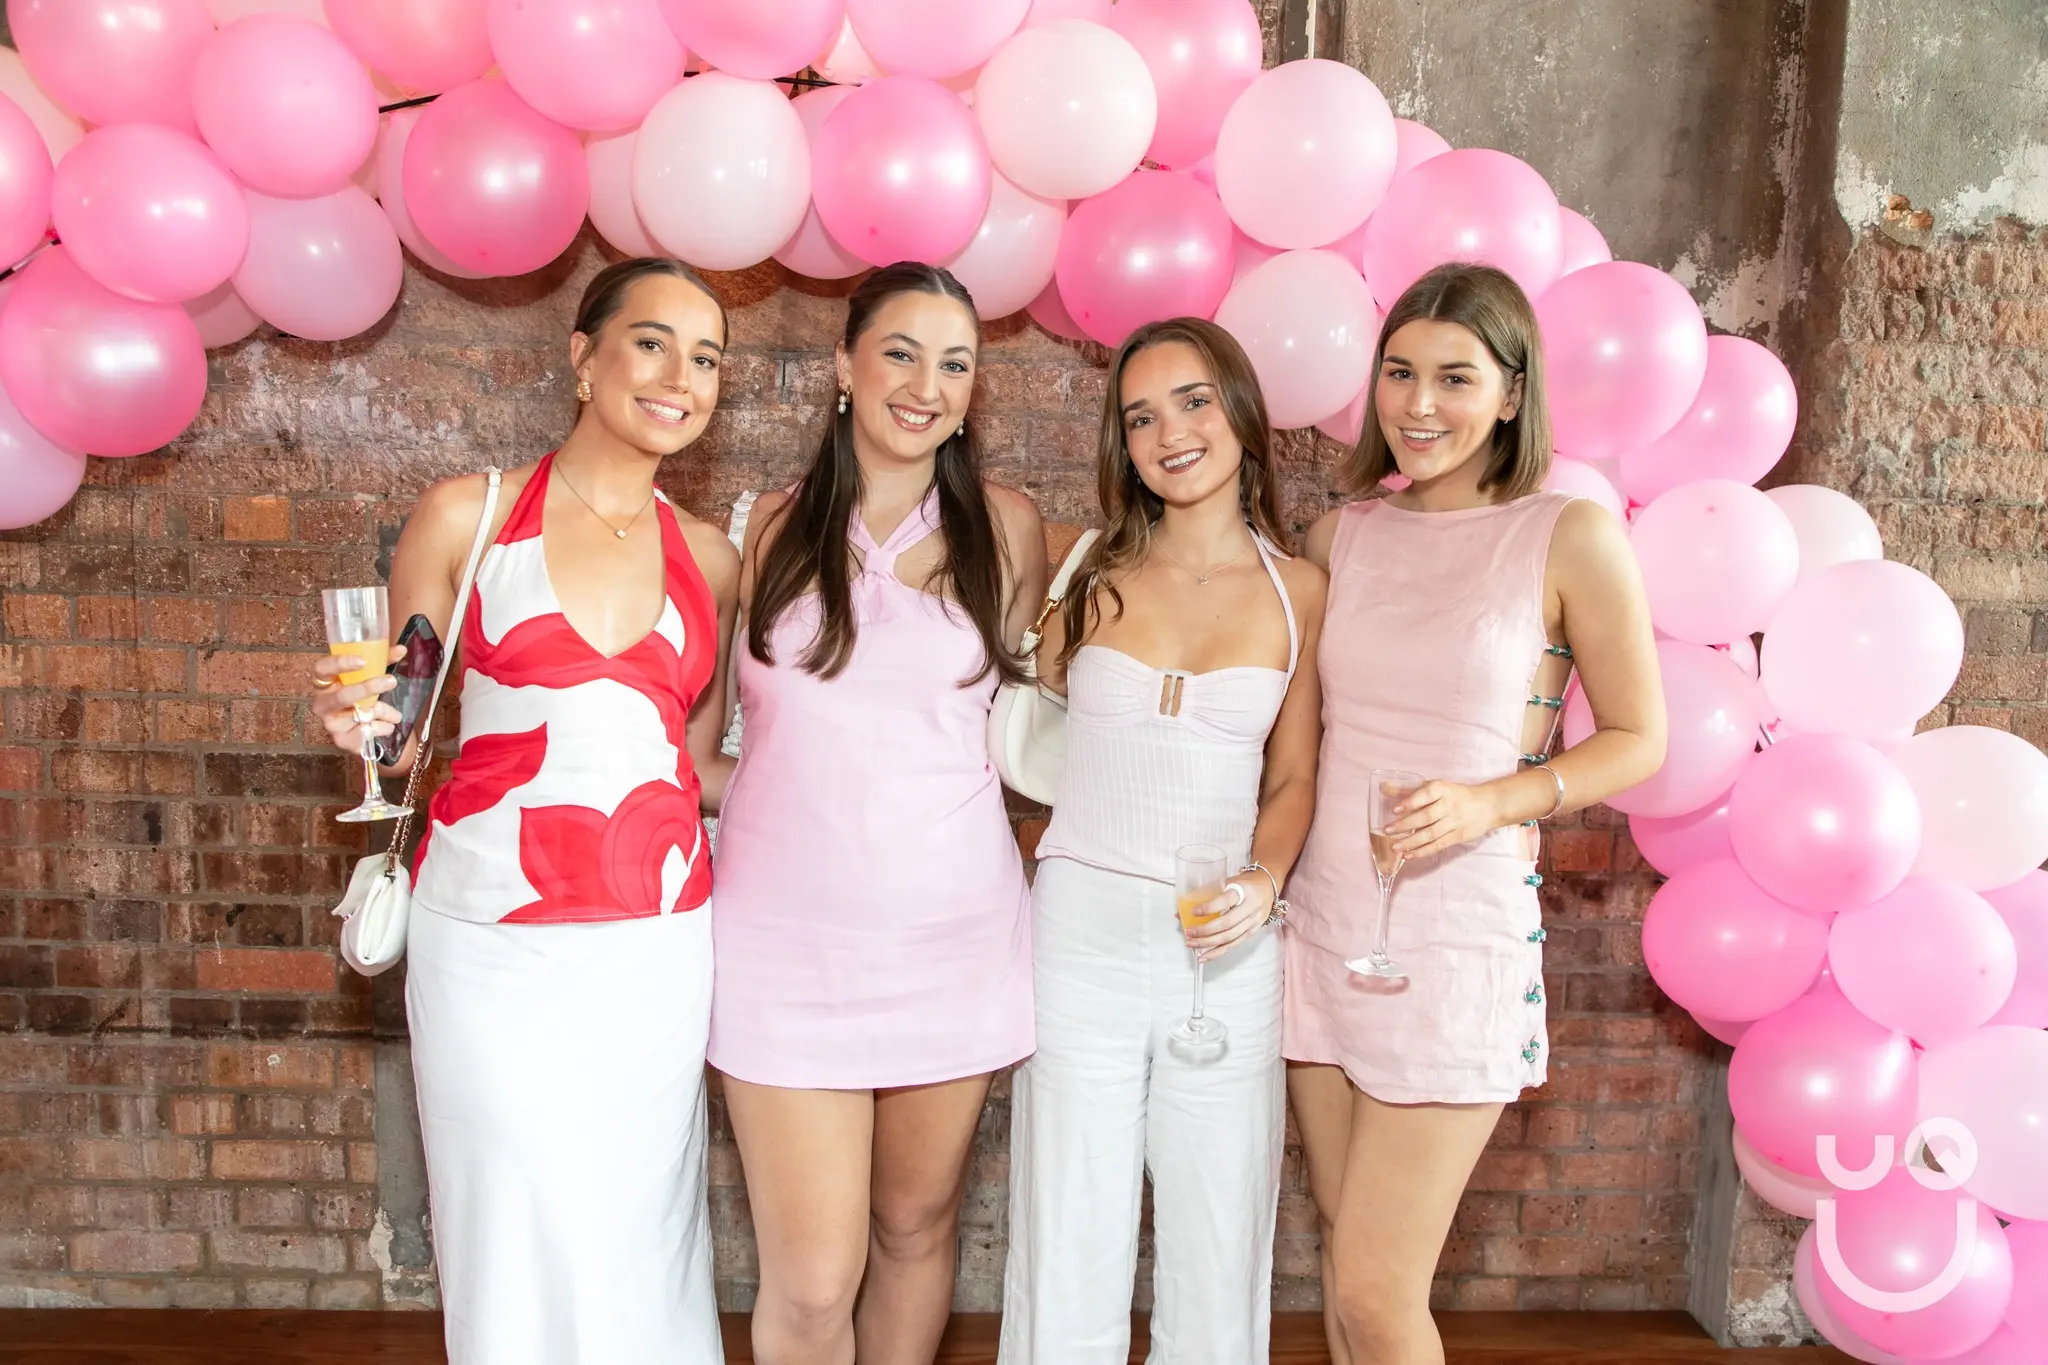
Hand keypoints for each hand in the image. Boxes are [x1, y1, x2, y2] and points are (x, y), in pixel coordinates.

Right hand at [311, 644, 404, 755]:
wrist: (359, 728)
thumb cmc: (361, 696)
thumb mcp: (369, 678)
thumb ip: (382, 662)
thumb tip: (401, 649)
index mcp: (325, 682)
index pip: (322, 669)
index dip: (340, 664)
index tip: (363, 661)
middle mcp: (323, 703)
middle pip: (341, 696)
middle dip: (367, 689)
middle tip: (391, 681)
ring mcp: (330, 723)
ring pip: (359, 715)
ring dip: (382, 711)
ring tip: (395, 714)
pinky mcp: (341, 739)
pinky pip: (365, 734)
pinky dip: (381, 728)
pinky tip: (387, 725)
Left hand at [1184, 874, 1272, 962]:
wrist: (1268, 887)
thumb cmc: (1243, 884)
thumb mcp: (1228, 881)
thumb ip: (1207, 894)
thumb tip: (1180, 911)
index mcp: (1243, 891)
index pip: (1226, 901)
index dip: (1209, 908)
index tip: (1194, 911)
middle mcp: (1251, 908)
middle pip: (1227, 923)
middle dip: (1205, 931)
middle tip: (1188, 932)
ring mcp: (1253, 922)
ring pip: (1229, 937)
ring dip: (1208, 943)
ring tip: (1191, 944)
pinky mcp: (1252, 932)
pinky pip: (1233, 945)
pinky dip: (1217, 953)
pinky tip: (1204, 956)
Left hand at [1386, 779, 1501, 861]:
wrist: (1488, 805)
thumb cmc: (1454, 794)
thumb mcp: (1434, 786)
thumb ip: (1408, 788)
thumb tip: (1382, 787)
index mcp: (1442, 789)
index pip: (1425, 795)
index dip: (1410, 802)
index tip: (1394, 809)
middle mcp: (1449, 805)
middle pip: (1426, 817)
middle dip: (1405, 825)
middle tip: (1387, 830)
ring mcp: (1454, 822)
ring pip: (1431, 834)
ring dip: (1411, 842)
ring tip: (1394, 846)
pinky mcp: (1457, 836)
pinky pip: (1438, 845)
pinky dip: (1422, 851)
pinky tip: (1408, 855)